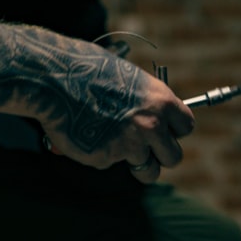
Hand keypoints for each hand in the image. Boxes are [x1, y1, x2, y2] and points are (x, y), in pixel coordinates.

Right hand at [42, 73, 194, 182]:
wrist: (54, 78)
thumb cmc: (87, 70)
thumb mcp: (128, 78)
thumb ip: (143, 102)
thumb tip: (150, 117)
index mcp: (160, 102)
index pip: (185, 127)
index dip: (174, 131)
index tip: (165, 133)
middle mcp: (150, 126)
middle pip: (173, 157)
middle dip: (161, 156)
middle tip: (146, 151)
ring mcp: (129, 145)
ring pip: (146, 170)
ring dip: (133, 163)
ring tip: (114, 145)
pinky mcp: (105, 158)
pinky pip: (108, 162)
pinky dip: (98, 153)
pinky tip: (84, 133)